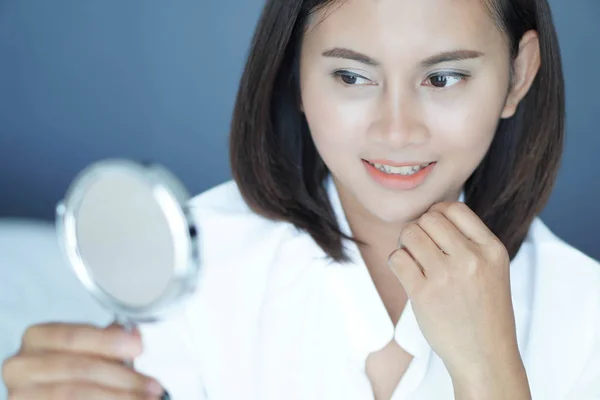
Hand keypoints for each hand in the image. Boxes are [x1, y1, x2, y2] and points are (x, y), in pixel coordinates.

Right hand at [2, 322, 164, 398]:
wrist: (54, 393)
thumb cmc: (70, 371)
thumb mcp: (86, 350)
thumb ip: (106, 341)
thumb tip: (134, 336)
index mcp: (37, 338)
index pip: (73, 336)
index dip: (108, 341)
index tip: (138, 347)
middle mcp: (21, 365)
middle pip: (78, 368)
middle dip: (122, 377)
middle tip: (152, 384)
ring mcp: (20, 394)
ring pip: (75, 394)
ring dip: (118, 396)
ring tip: (147, 398)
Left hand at [387, 202, 528, 393]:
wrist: (486, 357)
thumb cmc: (484, 311)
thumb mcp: (492, 269)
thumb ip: (469, 241)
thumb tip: (431, 213)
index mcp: (492, 249)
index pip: (454, 208)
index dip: (437, 214)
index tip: (433, 230)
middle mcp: (471, 258)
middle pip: (428, 218)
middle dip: (419, 229)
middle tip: (420, 248)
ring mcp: (446, 276)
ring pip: (409, 233)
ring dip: (405, 244)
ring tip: (413, 260)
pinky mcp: (424, 294)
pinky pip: (397, 258)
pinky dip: (396, 262)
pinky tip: (406, 274)